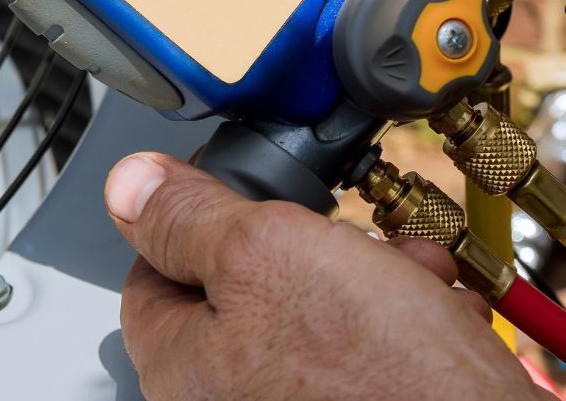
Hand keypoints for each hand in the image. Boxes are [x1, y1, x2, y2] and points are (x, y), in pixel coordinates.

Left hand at [104, 152, 544, 400]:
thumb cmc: (381, 378)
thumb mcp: (266, 252)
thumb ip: (190, 216)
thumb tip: (128, 187)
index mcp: (183, 373)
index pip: (156, 271)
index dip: (206, 219)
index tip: (249, 197)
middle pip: (251, 286)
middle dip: (318, 247)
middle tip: (352, 243)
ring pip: (324, 312)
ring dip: (378, 280)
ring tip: (413, 282)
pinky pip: (373, 352)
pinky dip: (409, 327)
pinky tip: (437, 322)